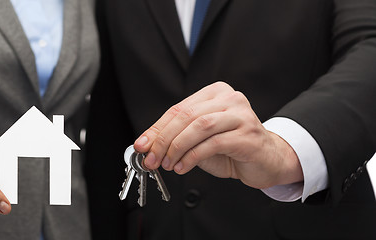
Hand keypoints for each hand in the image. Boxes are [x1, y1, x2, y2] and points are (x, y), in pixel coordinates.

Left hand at [134, 82, 302, 188]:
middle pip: (186, 116)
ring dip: (177, 148)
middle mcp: (230, 98)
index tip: (142, 145)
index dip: (157, 129)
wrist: (266, 160)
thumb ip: (176, 137)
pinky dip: (192, 157)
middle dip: (163, 140)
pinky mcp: (248, 134)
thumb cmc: (231, 148)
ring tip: (168, 164)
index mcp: (215, 93)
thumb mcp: (198, 139)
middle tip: (151, 158)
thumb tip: (147, 145)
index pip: (178, 109)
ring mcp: (241, 115)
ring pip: (199, 127)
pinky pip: (213, 143)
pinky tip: (183, 167)